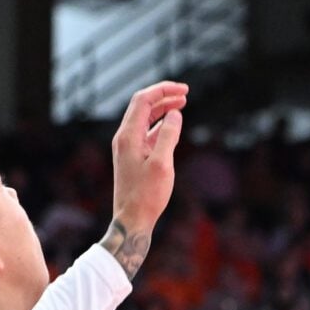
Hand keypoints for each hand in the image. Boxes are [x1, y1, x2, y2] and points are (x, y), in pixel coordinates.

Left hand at [108, 80, 187, 233]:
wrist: (131, 219)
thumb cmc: (146, 195)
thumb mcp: (162, 164)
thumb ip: (168, 136)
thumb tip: (175, 114)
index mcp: (128, 136)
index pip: (143, 100)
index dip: (163, 90)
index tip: (184, 90)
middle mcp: (124, 138)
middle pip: (142, 105)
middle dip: (163, 96)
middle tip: (185, 93)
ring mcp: (127, 146)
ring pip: (144, 118)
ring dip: (162, 108)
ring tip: (181, 104)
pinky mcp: (132, 156)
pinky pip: (145, 131)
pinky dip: (159, 123)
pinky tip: (171, 124)